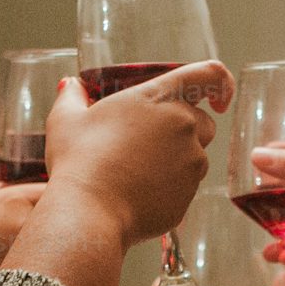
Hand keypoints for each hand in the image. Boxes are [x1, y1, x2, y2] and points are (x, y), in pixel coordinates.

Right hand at [47, 61, 234, 246]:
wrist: (89, 211)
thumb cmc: (78, 162)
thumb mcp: (65, 120)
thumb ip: (72, 96)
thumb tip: (71, 85)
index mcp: (158, 97)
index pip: (208, 74)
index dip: (219, 83)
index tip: (218, 98)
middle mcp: (183, 125)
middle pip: (204, 122)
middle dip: (186, 131)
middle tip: (151, 145)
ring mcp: (192, 161)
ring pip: (197, 157)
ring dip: (177, 161)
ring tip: (138, 173)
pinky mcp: (190, 193)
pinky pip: (188, 187)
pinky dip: (171, 188)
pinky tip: (141, 193)